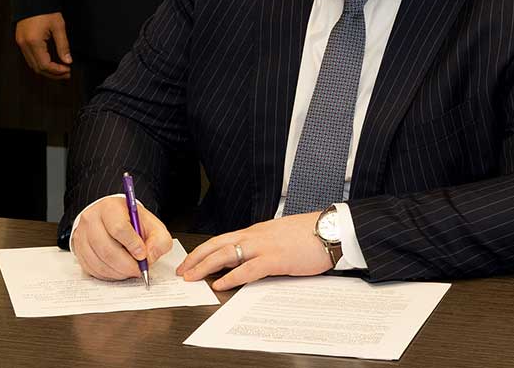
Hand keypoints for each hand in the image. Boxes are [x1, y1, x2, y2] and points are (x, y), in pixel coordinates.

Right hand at [16, 12, 71, 79]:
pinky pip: (29, 58)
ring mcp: (21, 43)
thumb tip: (67, 60)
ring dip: (46, 70)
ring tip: (60, 70)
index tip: (67, 70)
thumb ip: (63, 45)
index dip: (57, 71)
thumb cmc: (45, 10)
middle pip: (37, 68)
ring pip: (32, 65)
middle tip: (66, 73)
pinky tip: (50, 62)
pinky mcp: (20, 41)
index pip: (45, 65)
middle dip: (52, 73)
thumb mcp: (58, 27)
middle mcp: (24, 45)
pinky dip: (39, 63)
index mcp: (33, 42)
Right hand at [70, 196, 172, 280]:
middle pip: (107, 249)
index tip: (142, 255)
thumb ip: (158, 240)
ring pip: (99, 262)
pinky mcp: (78, 251)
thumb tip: (149, 257)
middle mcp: (92, 219)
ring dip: (118, 272)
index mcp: (110, 207)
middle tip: (139, 269)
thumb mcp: (151, 225)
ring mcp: (82, 235)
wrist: (112, 219)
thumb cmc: (132, 223)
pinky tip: (118, 270)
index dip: (132, 245)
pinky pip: (92, 269)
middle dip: (126, 265)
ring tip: (130, 270)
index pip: (118, 228)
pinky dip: (108, 275)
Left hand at [178, 213, 331, 291]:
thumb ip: (264, 245)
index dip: (204, 250)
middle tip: (182, 270)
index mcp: (257, 231)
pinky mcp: (276, 259)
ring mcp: (265, 246)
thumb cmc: (310, 234)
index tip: (190, 260)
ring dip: (205, 266)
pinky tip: (221, 284)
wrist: (331, 229)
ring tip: (192, 277)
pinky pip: (248, 269)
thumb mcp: (281, 237)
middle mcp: (256, 236)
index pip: (223, 239)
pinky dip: (231, 277)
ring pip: (226, 254)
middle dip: (196, 258)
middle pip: (218, 244)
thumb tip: (251, 258)